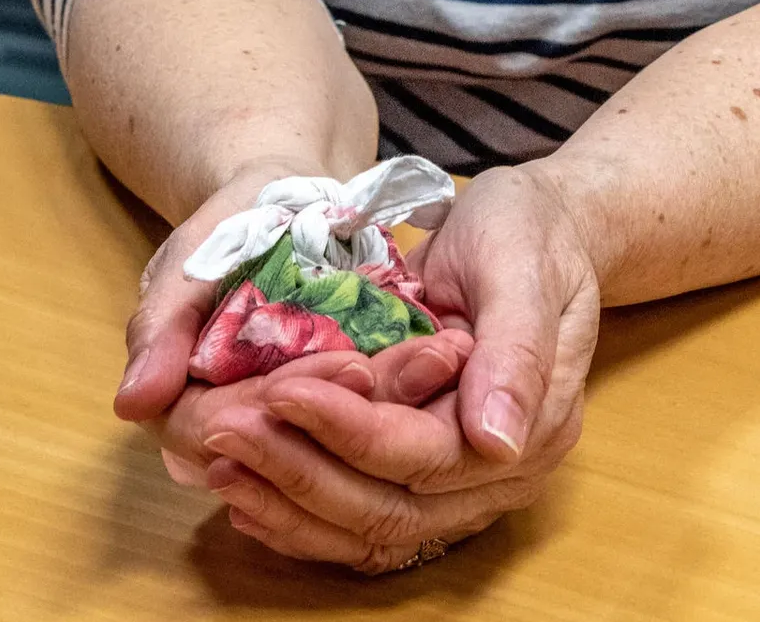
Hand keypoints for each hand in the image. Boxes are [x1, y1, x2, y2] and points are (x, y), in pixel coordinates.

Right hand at [113, 155, 473, 482]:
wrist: (285, 202)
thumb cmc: (228, 227)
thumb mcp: (189, 260)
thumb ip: (159, 327)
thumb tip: (132, 405)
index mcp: (190, 408)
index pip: (232, 432)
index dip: (289, 406)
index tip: (350, 368)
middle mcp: (247, 433)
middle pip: (296, 447)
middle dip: (363, 407)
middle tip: (428, 359)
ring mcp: (297, 427)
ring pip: (341, 441)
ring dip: (397, 400)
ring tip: (447, 354)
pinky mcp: (342, 412)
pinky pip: (370, 417)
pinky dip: (408, 387)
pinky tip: (448, 355)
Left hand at [200, 164, 601, 571]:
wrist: (538, 232)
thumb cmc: (528, 236)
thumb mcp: (522, 269)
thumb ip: (515, 352)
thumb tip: (497, 441)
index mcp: (535, 428)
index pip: (427, 456)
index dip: (348, 431)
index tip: (279, 391)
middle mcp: (500, 474)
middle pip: (391, 506)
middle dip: (300, 473)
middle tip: (224, 431)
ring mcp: (465, 483)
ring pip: (371, 527)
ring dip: (290, 505)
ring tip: (221, 467)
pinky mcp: (428, 475)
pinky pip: (365, 517)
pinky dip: (302, 517)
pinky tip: (248, 498)